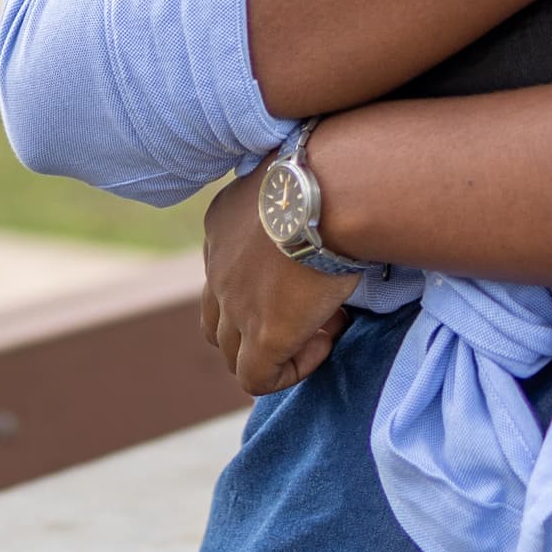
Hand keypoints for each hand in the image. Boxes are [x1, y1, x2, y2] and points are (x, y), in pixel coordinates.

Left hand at [201, 164, 357, 396]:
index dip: (264, 286)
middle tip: (313, 306)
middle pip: (218, 319)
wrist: (333, 189)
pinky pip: (257, 378)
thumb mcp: (297, 182)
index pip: (224, 274)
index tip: (310, 268)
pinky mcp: (263, 334)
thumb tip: (320, 215)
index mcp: (222, 225)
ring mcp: (235, 303)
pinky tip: (326, 340)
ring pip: (231, 354)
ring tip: (322, 326)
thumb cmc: (330, 174)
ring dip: (275, 349)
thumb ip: (294, 203)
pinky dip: (292, 370)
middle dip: (261, 325)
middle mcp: (217, 266)